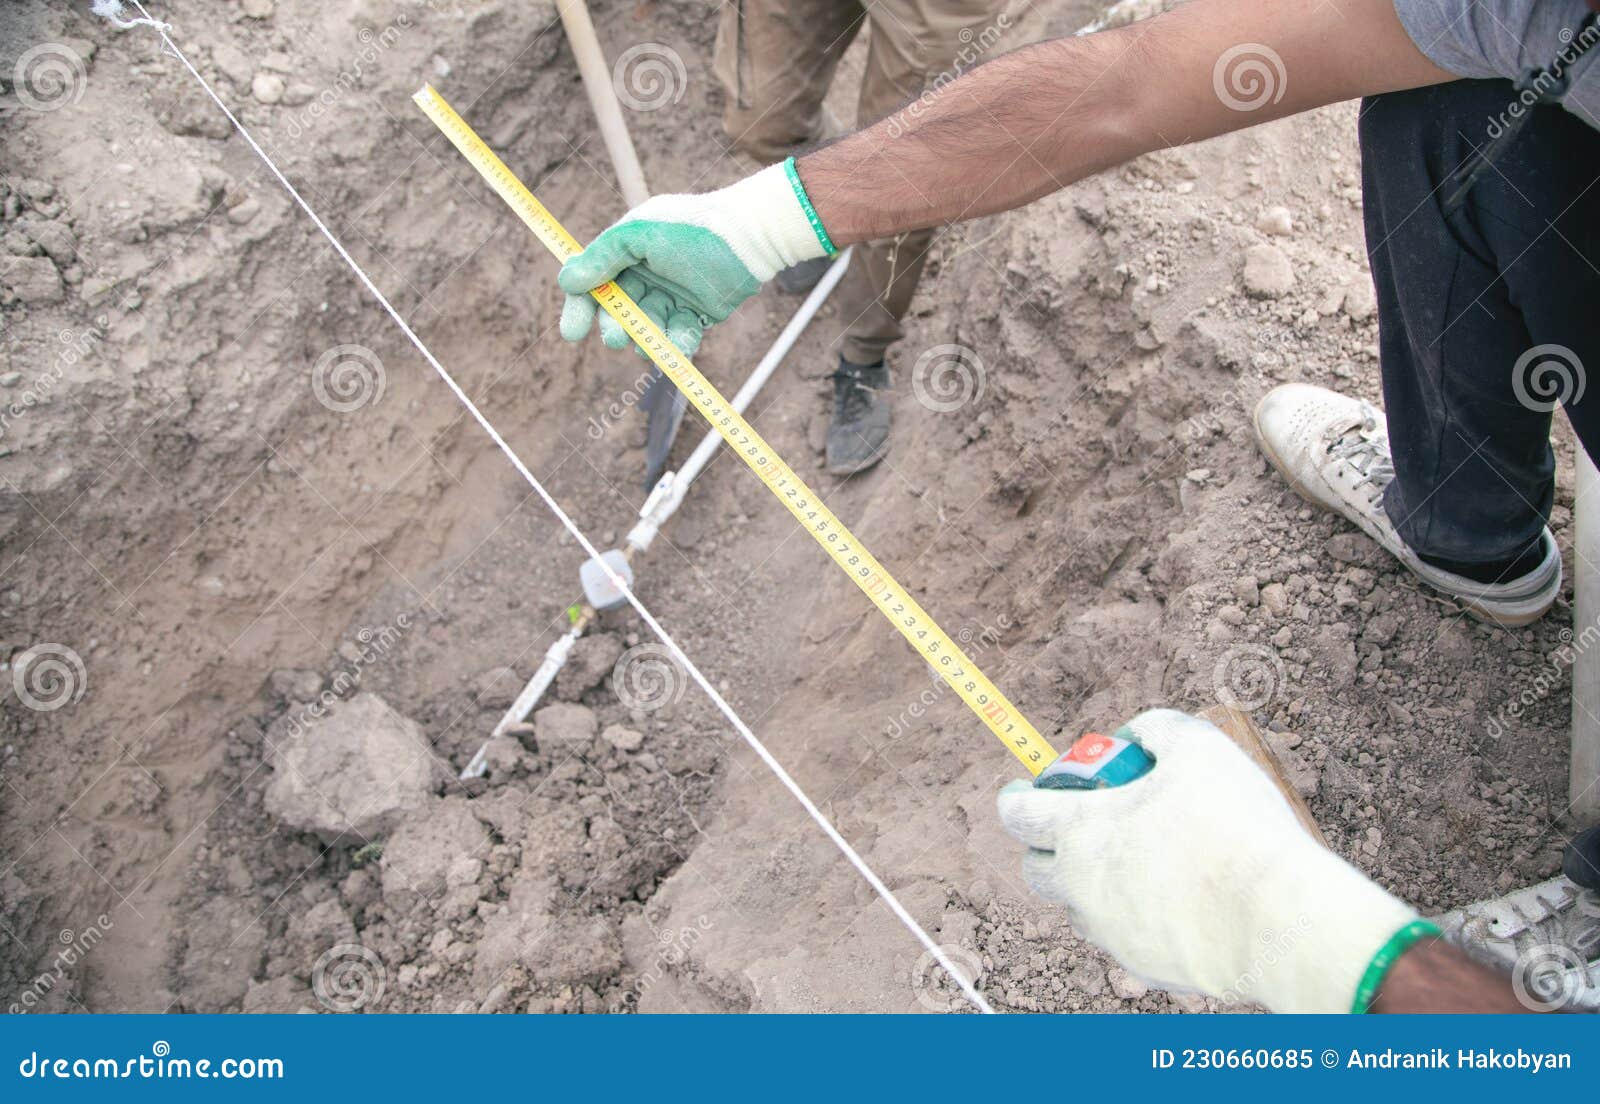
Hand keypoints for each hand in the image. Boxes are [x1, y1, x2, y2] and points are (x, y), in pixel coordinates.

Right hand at [558, 162, 831, 357]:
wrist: (749, 237)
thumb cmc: (692, 229)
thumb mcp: (639, 235)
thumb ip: (603, 257)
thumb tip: (566, 280)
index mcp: (628, 249)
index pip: (593, 281)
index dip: (581, 307)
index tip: (573, 333)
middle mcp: (647, 272)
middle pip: (618, 309)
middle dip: (614, 326)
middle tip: (616, 339)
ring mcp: (672, 294)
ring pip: (648, 326)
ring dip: (645, 338)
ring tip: (650, 346)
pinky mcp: (698, 313)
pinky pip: (680, 336)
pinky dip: (676, 345)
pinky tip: (677, 351)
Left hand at [997, 709, 1418, 1012]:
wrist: (1279, 919)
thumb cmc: (1236, 826)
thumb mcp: (1197, 747)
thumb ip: (1155, 728)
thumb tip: (1133, 735)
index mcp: (1082, 830)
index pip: (1019, 814)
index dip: (1014, 797)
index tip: (1020, 790)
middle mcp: (1082, 886)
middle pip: (1037, 870)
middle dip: (1046, 846)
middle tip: (1077, 828)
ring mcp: (1110, 932)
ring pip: (1080, 908)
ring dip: (1091, 885)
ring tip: (1136, 862)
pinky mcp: (1143, 966)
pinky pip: (1123, 939)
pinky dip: (1134, 918)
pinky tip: (1173, 901)